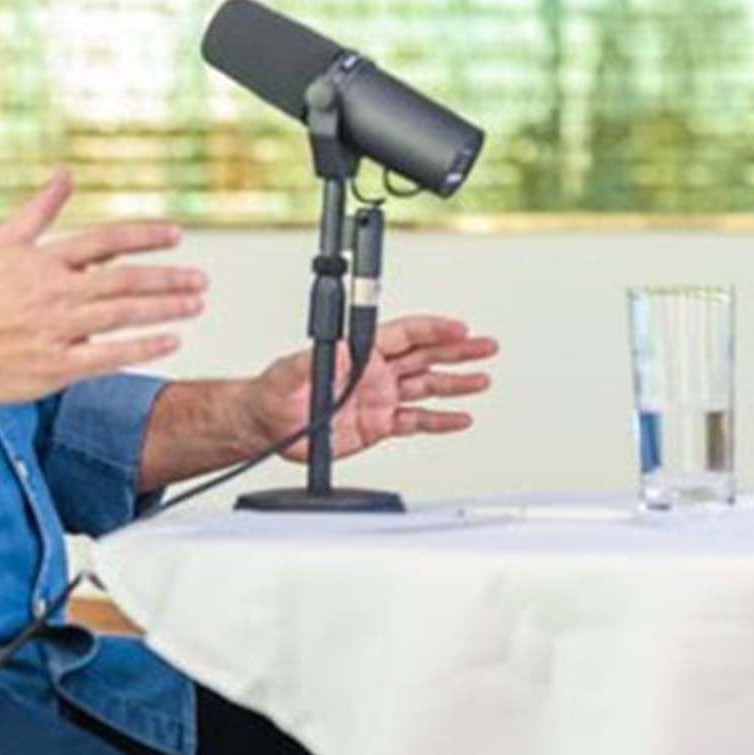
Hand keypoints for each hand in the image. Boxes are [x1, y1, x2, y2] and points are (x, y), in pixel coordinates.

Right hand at [0, 169, 206, 406]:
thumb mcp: (3, 244)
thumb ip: (41, 209)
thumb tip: (66, 172)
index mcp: (43, 260)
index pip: (104, 240)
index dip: (144, 236)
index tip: (178, 234)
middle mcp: (53, 293)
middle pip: (122, 279)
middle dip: (167, 278)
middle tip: (201, 278)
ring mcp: (55, 331)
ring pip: (121, 316)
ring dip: (164, 309)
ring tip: (196, 303)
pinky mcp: (55, 368)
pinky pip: (107, 357)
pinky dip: (141, 348)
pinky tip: (171, 341)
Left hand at [249, 315, 498, 459]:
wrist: (268, 427)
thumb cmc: (275, 392)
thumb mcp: (289, 371)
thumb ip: (314, 360)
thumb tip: (338, 350)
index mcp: (360, 353)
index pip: (406, 334)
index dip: (434, 329)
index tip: (459, 328)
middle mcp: (375, 373)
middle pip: (426, 356)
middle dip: (458, 350)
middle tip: (485, 346)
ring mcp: (379, 398)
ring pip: (427, 387)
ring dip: (455, 383)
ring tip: (482, 380)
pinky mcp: (378, 425)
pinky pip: (416, 421)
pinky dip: (440, 420)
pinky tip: (459, 418)